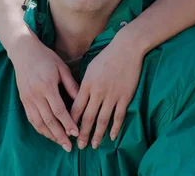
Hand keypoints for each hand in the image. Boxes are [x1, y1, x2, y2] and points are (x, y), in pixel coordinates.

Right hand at [10, 32, 79, 150]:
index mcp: (47, 86)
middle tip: (69, 146)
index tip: (76, 133)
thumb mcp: (62, 67)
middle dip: (60, 135)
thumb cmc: (46, 57)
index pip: (59, 110)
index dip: (68, 123)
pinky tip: (48, 134)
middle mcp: (36, 95)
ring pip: (39, 123)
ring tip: (60, 143)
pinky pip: (31, 119)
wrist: (24, 52)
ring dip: (50, 135)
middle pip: (49, 121)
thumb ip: (71, 85)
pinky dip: (40, 129)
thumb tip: (82, 100)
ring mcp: (28, 99)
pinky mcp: (23, 100)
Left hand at [71, 33, 143, 149]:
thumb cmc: (107, 56)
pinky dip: (115, 128)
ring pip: (102, 120)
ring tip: (93, 145)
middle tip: (79, 146)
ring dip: (97, 134)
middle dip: (82, 134)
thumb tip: (78, 98)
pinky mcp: (124, 97)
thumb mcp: (91, 68)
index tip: (68, 132)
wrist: (126, 48)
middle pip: (88, 117)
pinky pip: (118, 116)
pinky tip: (112, 136)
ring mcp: (112, 96)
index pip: (76, 108)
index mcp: (87, 84)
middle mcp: (98, 92)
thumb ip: (84, 84)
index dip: (71, 122)